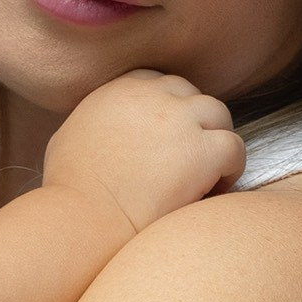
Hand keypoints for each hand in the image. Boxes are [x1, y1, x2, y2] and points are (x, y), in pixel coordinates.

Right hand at [41, 71, 243, 233]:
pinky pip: (235, 149)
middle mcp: (151, 96)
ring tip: (206, 175)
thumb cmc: (67, 192)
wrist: (82, 220)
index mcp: (118, 91)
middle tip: (188, 159)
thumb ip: (90, 122)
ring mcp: (179, 120)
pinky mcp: (201, 151)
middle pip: (191, 94)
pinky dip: (230, 169)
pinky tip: (212, 192)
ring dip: (215, 141)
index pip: (157, 82)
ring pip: (219, 115)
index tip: (165, 140)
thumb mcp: (66, 138)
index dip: (167, 110)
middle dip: (194, 124)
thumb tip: (96, 129)